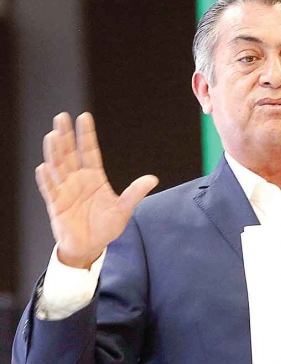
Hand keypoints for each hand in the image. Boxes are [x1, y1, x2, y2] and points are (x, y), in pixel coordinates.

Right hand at [36, 112, 158, 268]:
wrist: (90, 247)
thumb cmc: (106, 228)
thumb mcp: (124, 209)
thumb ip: (135, 193)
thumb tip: (152, 179)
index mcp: (94, 178)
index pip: (89, 151)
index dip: (86, 135)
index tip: (84, 117)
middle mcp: (77, 180)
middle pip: (70, 153)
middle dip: (66, 136)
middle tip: (62, 117)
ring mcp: (65, 190)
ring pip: (57, 166)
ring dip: (54, 152)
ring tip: (53, 136)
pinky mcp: (56, 204)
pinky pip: (49, 189)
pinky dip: (46, 179)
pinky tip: (44, 167)